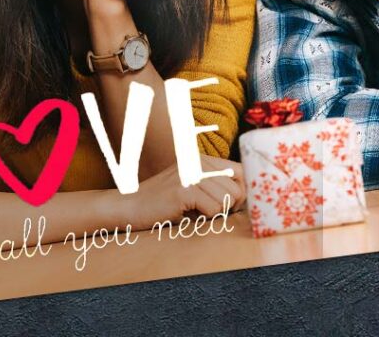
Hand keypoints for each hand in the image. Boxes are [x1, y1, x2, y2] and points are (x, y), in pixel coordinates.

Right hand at [111, 156, 245, 230]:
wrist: (129, 207)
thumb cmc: (165, 205)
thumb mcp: (194, 191)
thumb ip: (217, 188)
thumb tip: (249, 199)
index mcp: (202, 159)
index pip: (241, 172)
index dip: (242, 193)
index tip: (233, 206)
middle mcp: (198, 161)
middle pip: (238, 189)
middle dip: (229, 208)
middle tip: (207, 212)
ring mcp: (191, 173)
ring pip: (227, 201)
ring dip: (214, 215)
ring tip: (193, 212)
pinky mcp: (184, 188)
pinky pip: (214, 210)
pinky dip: (204, 220)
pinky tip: (185, 214)